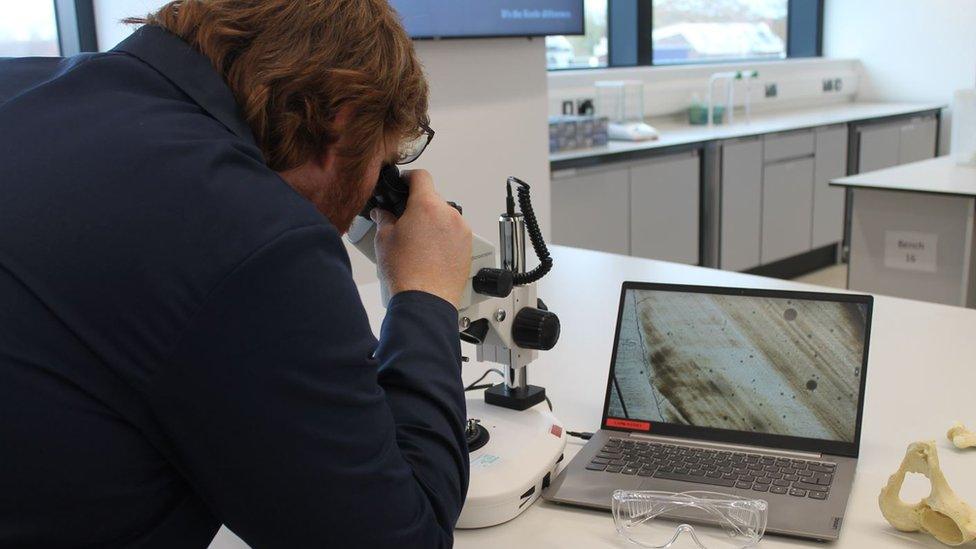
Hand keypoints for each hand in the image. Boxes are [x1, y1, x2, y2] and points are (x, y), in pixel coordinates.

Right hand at [371, 170, 471, 308]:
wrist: (425, 299)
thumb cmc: (407, 272)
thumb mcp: (384, 239)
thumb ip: (384, 218)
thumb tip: (382, 213)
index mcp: (427, 206)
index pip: (421, 176)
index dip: (409, 178)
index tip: (404, 184)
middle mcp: (448, 214)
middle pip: (433, 198)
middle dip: (418, 206)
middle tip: (404, 221)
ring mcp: (461, 230)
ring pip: (444, 216)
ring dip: (433, 222)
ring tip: (418, 242)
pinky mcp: (467, 246)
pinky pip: (454, 232)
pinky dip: (444, 236)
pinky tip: (430, 252)